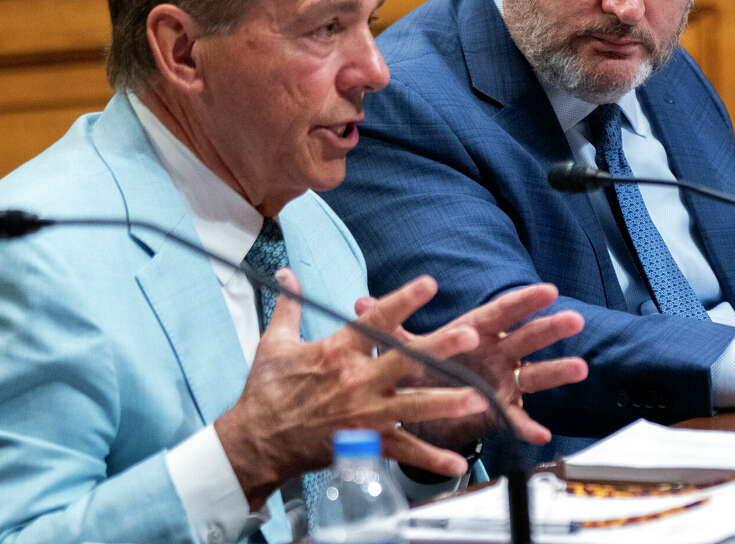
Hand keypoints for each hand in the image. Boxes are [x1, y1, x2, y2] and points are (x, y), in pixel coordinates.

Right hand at [214, 270, 487, 508]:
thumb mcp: (275, 342)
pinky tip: (456, 461)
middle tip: (471, 335)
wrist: (257, 441)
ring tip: (478, 397)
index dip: (403, 300)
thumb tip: (286, 272)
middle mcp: (356, 380)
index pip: (375, 320)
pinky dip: (430, 459)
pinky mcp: (366, 443)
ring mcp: (364, 414)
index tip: (429, 284)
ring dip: (447, 402)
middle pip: (405, 361)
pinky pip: (404, 451)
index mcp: (337, 351)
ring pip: (413, 407)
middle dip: (440, 348)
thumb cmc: (267, 390)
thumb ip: (289, 305)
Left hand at [356, 282, 586, 449]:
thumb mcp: (406, 347)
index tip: (548, 290)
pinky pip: (517, 418)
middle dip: (549, 328)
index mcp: (475, 333)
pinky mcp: (501, 408)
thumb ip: (389, 327)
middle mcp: (495, 354)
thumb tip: (359, 304)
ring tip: (579, 367)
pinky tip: (541, 432)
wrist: (425, 404)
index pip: (501, 313)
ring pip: (534, 374)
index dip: (523, 301)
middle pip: (526, 338)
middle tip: (572, 318)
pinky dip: (527, 425)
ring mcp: (503, 381)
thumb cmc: (423, 366)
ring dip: (556, 370)